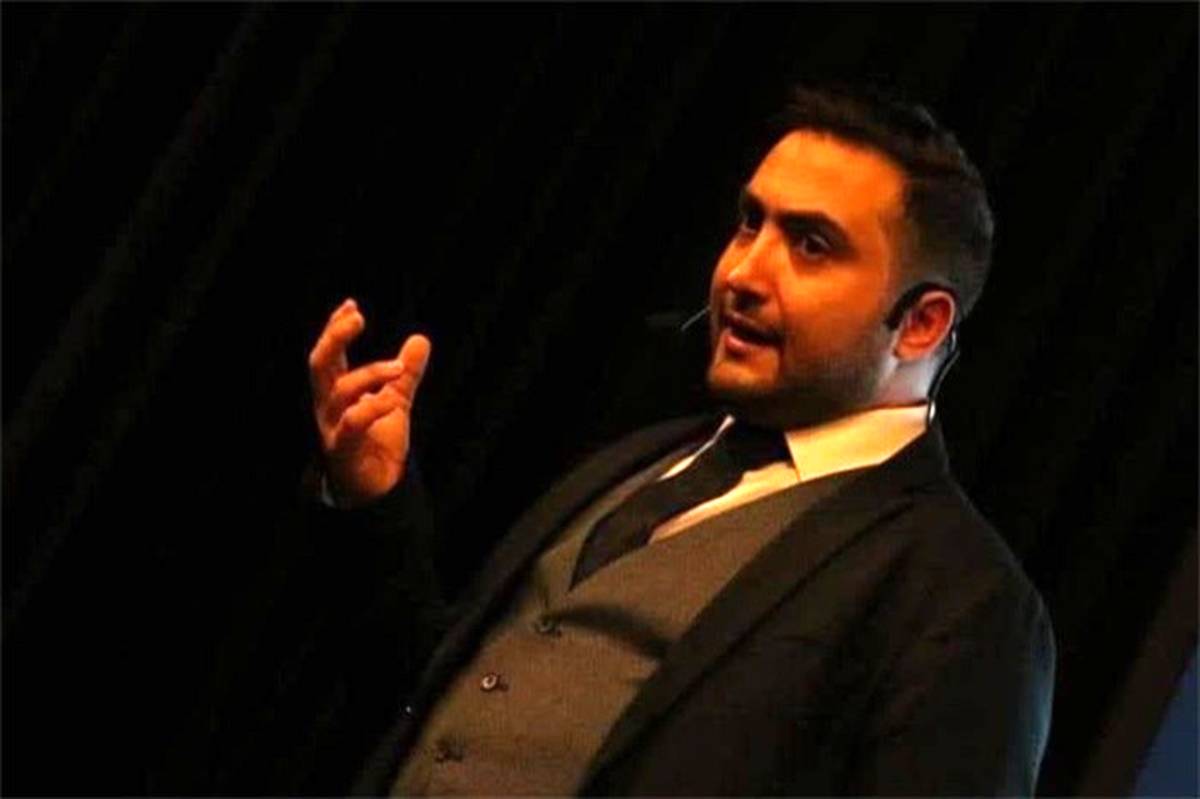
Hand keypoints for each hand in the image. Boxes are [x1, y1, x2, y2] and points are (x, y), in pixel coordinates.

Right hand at [308, 298, 431, 507]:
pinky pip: (351, 425)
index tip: (351, 305)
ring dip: (369, 374)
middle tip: (358, 317)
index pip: (329, 353)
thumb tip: (420, 338)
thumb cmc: (377, 442)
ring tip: (398, 368)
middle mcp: (328, 406)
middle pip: (319, 364)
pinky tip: (393, 400)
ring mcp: (331, 427)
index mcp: (337, 391)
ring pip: (338, 392)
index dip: (335, 328)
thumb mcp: (396, 400)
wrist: (376, 489)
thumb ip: (405, 373)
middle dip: (334, 337)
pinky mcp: (342, 450)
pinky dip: (372, 409)